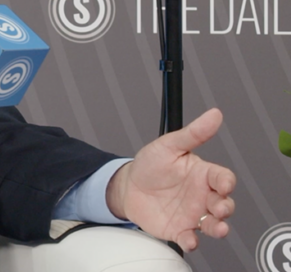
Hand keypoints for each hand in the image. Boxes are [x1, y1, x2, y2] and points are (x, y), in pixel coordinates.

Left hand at [106, 108, 235, 251]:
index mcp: (203, 175)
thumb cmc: (151, 165)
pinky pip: (190, 238)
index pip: (223, 178)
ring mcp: (192, 214)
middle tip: (220, 208)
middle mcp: (202, 196)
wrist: (128, 185)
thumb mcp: (169, 145)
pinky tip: (190, 240)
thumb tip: (214, 114)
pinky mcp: (179, 229)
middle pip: (223, 204)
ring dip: (218, 228)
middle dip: (226, 208)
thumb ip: (193, 133)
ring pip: (213, 224)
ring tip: (217, 229)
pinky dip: (192, 241)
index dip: (226, 182)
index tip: (224, 184)